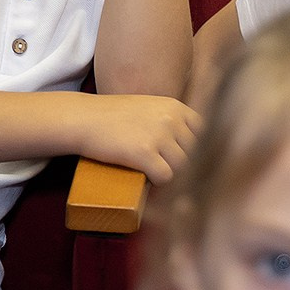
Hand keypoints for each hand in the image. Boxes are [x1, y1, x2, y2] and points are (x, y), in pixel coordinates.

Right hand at [75, 92, 200, 183]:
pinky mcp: (144, 153)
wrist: (83, 119)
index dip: (198, 151)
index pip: (205, 134)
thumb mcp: (150, 108)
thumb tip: (197, 149)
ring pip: (183, 168)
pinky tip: (146, 178)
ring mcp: (159, 135)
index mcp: (176, 107)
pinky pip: (166, 177)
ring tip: (155, 175)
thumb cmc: (114, 117)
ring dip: (171, 175)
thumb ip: (173, 122)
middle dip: (185, 166)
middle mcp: (172, 118)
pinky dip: (158, 183)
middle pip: (196, 153)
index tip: (187, 161)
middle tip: (169, 172)